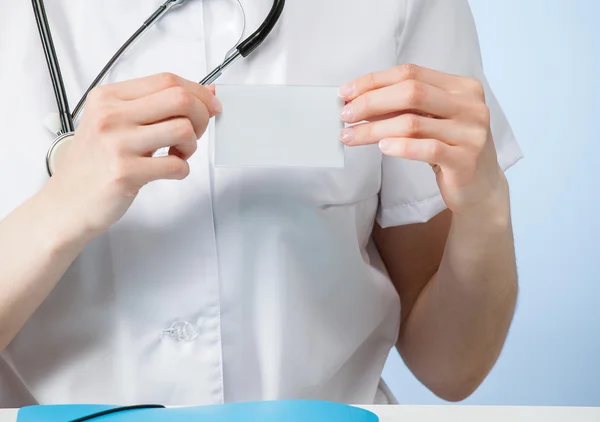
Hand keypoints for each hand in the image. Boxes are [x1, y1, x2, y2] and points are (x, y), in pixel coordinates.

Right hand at [45, 73, 221, 239]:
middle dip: (201, 116)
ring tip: (178, 153)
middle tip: (195, 133)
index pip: (166, 80)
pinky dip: (182, 170)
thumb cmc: (95, 163)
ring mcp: (117, 144)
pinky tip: (169, 170)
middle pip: (180, 99)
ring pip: (182, 130)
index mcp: (108, 97)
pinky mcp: (126, 173)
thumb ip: (154, 106)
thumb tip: (206, 93)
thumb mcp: (113, 123)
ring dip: (192, 145)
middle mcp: (111, 116)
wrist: (67, 202)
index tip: (209, 106)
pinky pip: (176, 165)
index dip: (198, 92)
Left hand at [338, 64, 506, 216]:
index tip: (346, 93)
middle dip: (371, 102)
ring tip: (350, 136)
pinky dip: (400, 147)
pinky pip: (427, 149)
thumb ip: (404, 106)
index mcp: (462, 88)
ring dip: (374, 129)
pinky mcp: (466, 160)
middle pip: (411, 93)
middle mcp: (470, 106)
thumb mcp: (431, 121)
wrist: (479, 186)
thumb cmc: (449, 148)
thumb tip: (358, 100)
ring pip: (413, 123)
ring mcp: (472, 133)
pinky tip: (381, 147)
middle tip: (345, 115)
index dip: (374, 81)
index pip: (411, 73)